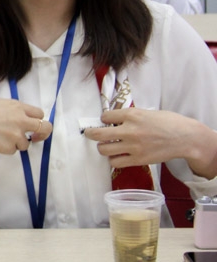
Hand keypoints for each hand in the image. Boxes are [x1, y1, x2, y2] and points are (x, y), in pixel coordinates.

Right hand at [0, 99, 48, 165]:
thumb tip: (17, 118)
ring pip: (25, 144)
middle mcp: (21, 120)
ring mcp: (17, 135)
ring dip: (15, 143)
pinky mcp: (10, 147)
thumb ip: (12, 111)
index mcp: (18, 107)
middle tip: (36, 138)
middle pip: (45, 128)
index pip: (39, 114)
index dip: (37, 120)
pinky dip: (5, 148)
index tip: (34, 126)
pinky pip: (12, 150)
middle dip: (43, 134)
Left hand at [85, 108, 216, 178]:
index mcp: (132, 115)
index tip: (106, 121)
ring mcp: (133, 146)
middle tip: (90, 133)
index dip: (104, 119)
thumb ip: (129, 116)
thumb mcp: (146, 112)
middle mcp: (130, 130)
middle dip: (90, 133)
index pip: (105, 116)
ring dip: (102, 147)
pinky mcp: (138, 160)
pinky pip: (116, 162)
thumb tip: (113, 120)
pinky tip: (117, 156)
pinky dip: (113, 159)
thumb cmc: (168, 122)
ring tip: (106, 146)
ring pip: (103, 149)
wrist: (185, 138)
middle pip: (97, 134)